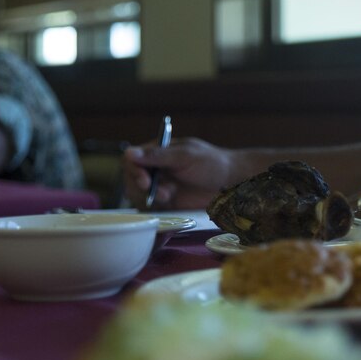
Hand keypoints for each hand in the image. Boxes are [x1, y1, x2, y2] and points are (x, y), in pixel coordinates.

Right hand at [123, 137, 240, 209]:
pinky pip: (150, 207)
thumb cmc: (212, 163)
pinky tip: (171, 202)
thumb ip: (158, 155)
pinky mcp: (166, 202)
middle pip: (131, 179)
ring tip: (170, 196)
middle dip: (142, 187)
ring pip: (138, 195)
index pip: (132, 159)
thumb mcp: (185, 156)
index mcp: (158, 152)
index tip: (145, 181)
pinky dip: (155, 207)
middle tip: (162, 192)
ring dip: (150, 197)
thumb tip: (129, 152)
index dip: (134, 170)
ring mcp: (160, 186)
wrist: (231, 183)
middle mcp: (155, 168)